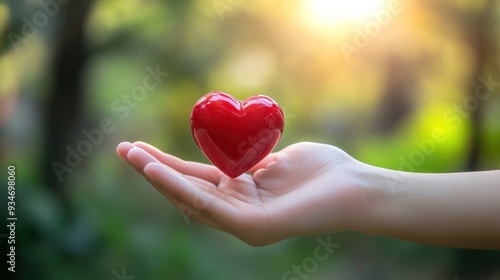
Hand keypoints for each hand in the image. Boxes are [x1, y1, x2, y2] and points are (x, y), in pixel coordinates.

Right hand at [116, 141, 366, 245]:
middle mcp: (237, 211)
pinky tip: (157, 171)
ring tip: (131, 156)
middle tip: (122, 150)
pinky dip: (179, 187)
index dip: (168, 165)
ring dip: (158, 177)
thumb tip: (230, 147)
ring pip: (191, 199)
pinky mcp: (252, 228)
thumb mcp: (274, 157)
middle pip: (187, 190)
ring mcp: (242, 222)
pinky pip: (208, 204)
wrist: (356, 187)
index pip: (197, 180)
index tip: (142, 147)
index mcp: (241, 194)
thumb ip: (248, 156)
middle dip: (153, 170)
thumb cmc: (323, 170)